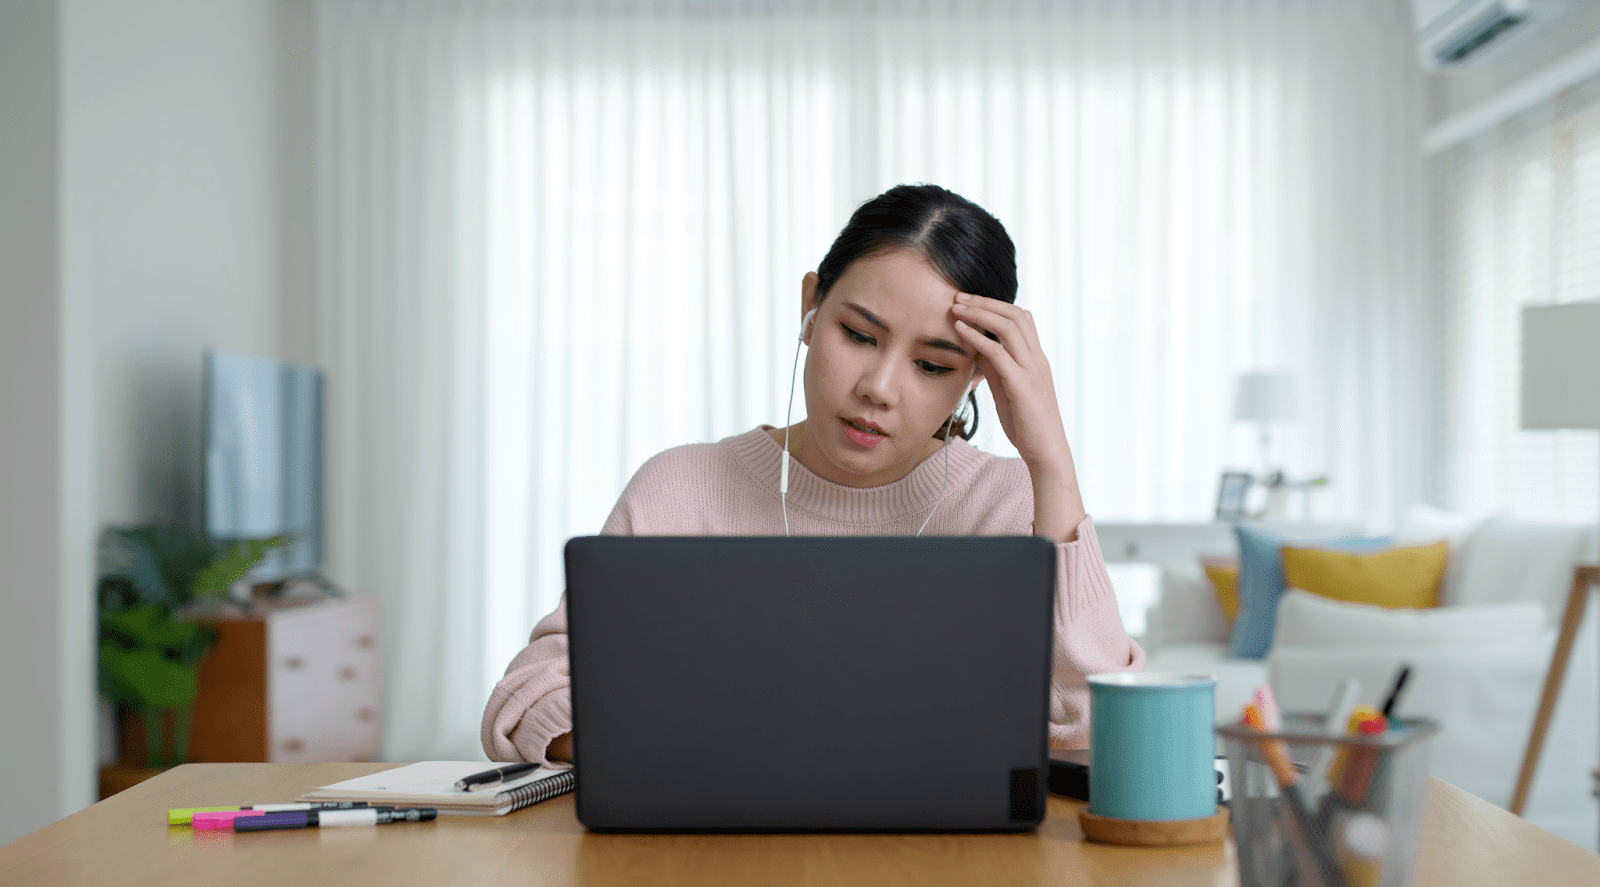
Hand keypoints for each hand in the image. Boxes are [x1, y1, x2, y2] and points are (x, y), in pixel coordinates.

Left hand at [951, 293, 1085, 541]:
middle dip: (985, 303)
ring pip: (1009, 327)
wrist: (1046, 452)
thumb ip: (996, 370)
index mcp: (1036, 360)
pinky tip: (960, 330)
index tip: (970, 302)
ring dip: (980, 314)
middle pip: (1015, 315)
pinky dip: (978, 338)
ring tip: (956, 308)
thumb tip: (978, 352)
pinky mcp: (1022, 386)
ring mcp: (1032, 371)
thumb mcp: (1008, 391)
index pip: (1021, 319)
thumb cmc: (1027, 425)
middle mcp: (1037, 360)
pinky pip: (999, 353)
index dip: (995, 306)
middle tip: (958, 297)